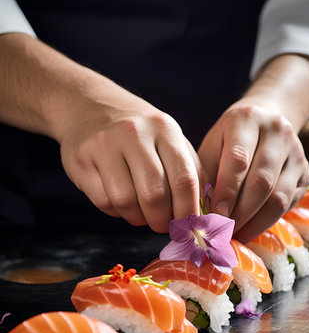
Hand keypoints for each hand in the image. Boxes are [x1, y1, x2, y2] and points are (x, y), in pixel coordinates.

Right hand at [59, 84, 206, 231]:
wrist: (89, 105)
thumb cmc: (138, 130)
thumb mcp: (169, 138)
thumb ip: (190, 169)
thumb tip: (204, 209)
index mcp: (164, 128)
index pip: (184, 179)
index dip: (189, 211)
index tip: (189, 227)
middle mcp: (134, 133)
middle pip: (154, 195)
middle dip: (162, 221)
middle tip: (163, 225)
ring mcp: (104, 146)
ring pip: (126, 201)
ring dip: (137, 218)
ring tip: (141, 214)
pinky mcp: (81, 161)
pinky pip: (103, 201)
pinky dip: (116, 211)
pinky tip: (121, 202)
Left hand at [198, 99, 308, 241]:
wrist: (264, 122)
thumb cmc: (227, 140)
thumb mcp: (211, 147)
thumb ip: (205, 175)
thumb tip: (202, 214)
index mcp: (247, 119)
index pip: (238, 159)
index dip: (226, 191)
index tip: (214, 215)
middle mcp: (277, 131)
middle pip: (261, 181)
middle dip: (240, 213)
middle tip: (222, 231)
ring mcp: (296, 152)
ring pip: (279, 196)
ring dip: (254, 222)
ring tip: (235, 235)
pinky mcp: (305, 172)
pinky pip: (288, 203)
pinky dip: (267, 221)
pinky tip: (250, 228)